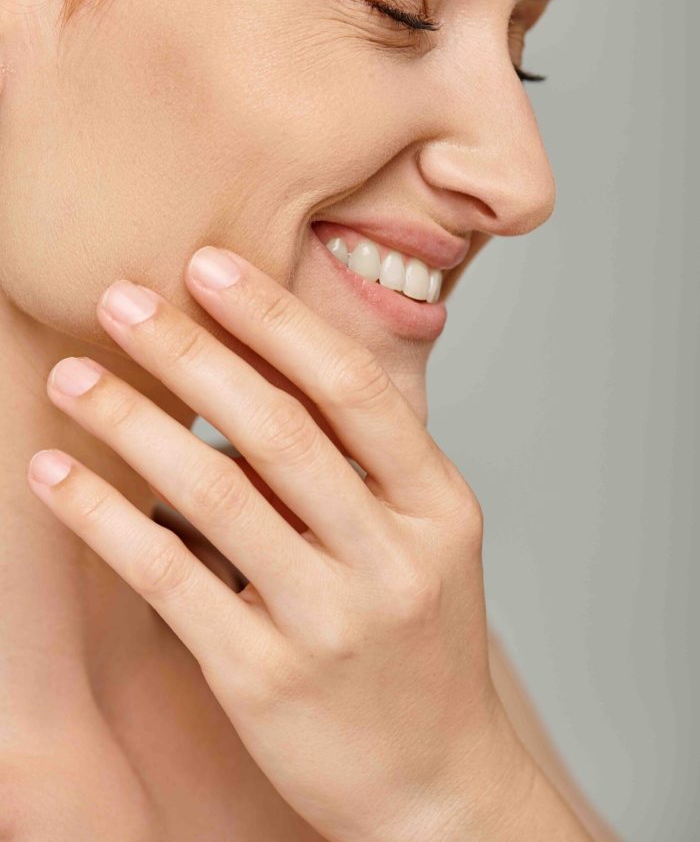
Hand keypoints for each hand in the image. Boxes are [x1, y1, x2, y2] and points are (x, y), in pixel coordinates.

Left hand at [26, 245, 532, 841]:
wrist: (438, 783)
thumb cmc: (422, 644)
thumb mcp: (429, 538)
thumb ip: (374, 453)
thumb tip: (301, 354)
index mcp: (439, 505)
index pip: (352, 389)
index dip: (274, 318)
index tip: (206, 264)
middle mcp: (391, 557)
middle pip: (278, 429)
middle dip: (189, 352)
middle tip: (120, 298)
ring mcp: (331, 622)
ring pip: (216, 497)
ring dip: (134, 423)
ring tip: (74, 377)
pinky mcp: (266, 678)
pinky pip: (172, 580)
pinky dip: (108, 519)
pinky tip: (60, 478)